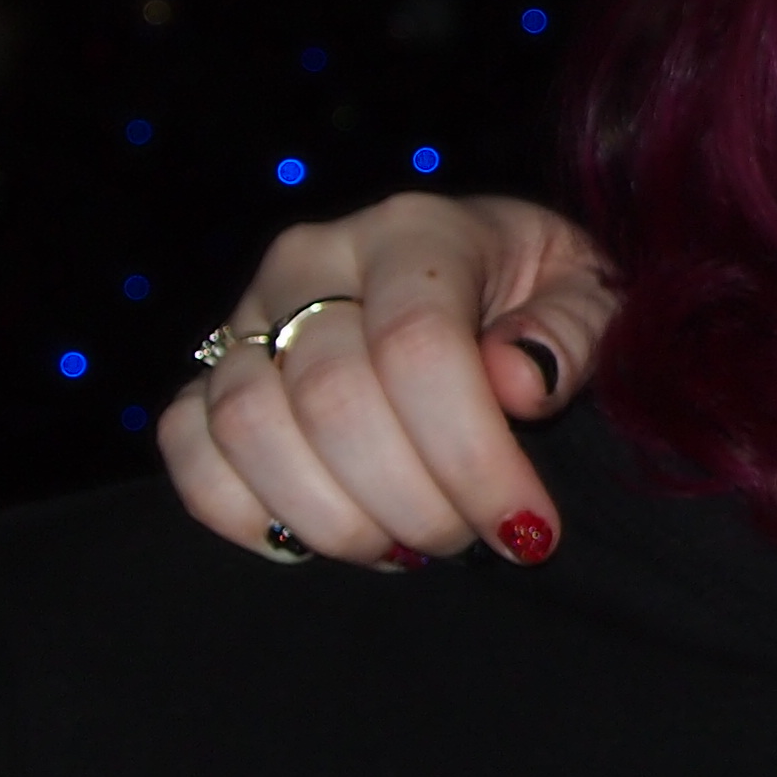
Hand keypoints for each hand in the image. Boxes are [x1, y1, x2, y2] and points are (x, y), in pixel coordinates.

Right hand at [158, 195, 613, 568]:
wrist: (482, 273)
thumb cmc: (543, 295)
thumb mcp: (591, 298)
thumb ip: (570, 335)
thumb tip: (519, 381)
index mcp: (416, 230)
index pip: (420, 348)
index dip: (472, 456)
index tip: (526, 530)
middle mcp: (314, 260)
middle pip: (334, 399)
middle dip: (413, 502)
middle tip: (469, 542)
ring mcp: (248, 312)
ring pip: (249, 427)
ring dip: (333, 518)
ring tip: (407, 546)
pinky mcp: (207, 367)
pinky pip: (185, 442)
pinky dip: (240, 510)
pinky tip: (314, 541)